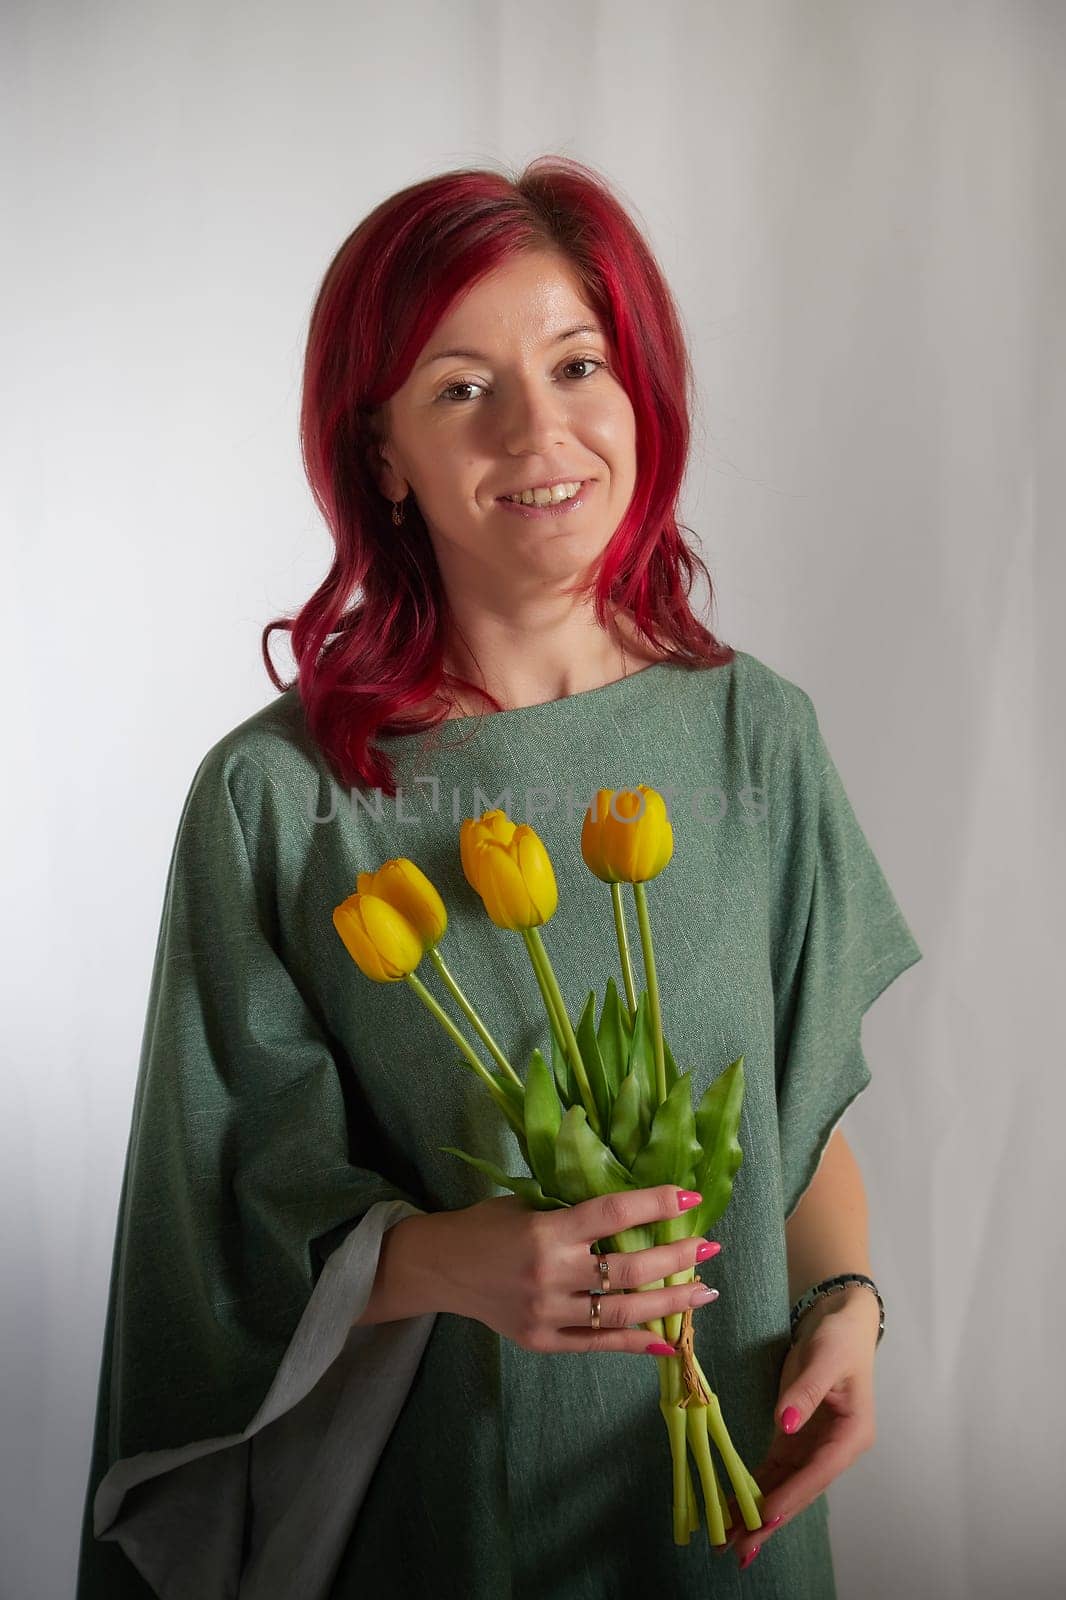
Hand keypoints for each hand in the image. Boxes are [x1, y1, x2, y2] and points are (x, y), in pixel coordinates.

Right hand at [435, 1184, 722, 1355]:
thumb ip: (575, 1212)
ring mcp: (547, 1313)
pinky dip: (635, 1344)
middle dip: (676, 1258)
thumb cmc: (487, 1225)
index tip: (690, 1200)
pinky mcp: (542, 1341)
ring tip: (704, 1293)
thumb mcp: (529, 1204)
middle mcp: (550, 1274)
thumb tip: (635, 1212)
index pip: (612, 1214)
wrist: (440, 1267)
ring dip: (670, 1304)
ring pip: (622, 1313)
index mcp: (546, 1231)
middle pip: (628, 1269)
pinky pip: (598, 1344)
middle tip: (709, 1248)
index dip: (655, 1205)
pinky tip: (668, 1340)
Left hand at [718, 1288, 879, 1569]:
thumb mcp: (826, 1358)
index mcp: (852, 1435)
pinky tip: (736, 1509)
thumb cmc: (841, 1338)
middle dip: (772, 1519)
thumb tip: (786, 1424)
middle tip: (741, 1550)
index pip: (819, 1471)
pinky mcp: (796, 1437)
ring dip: (759, 1513)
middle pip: (801, 1489)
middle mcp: (835, 1448)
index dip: (793, 1494)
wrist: (841, 1321)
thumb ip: (806, 1391)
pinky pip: (774, 1469)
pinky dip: (756, 1488)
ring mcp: (815, 1446)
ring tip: (730, 1541)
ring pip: (785, 1486)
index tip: (767, 1516)